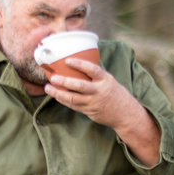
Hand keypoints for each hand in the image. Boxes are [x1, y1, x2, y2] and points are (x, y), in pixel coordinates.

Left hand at [45, 60, 160, 166]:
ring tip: (48, 88)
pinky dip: (63, 100)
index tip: (67, 61)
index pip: (92, 70)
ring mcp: (93, 103)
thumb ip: (95, 75)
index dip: (79, 64)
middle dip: (64, 82)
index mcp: (105, 80)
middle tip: (53, 78)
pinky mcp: (89, 111)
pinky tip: (56, 95)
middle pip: (79, 86)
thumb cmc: (115, 93)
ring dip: (59, 93)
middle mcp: (99, 91)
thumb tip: (78, 63)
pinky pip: (73, 105)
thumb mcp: (109, 80)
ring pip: (73, 98)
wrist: (125, 114)